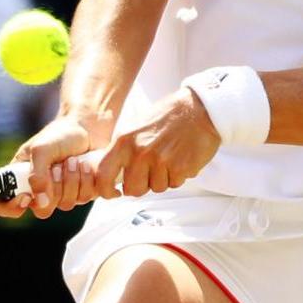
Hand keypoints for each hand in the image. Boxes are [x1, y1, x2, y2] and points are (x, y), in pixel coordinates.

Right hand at [0, 113, 110, 219]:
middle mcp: (40, 192)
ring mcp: (62, 195)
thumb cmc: (59, 136)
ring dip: (71, 179)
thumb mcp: (41, 149)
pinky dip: (86, 179)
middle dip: (53, 187)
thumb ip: (36, 175)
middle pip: (42, 210)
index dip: (13, 208)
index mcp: (21, 180)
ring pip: (65, 204)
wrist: (88, 128)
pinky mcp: (82, 193)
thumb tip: (41, 202)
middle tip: (57, 167)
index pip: (6, 206)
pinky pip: (84, 197)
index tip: (25, 197)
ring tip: (73, 159)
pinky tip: (85, 164)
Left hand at [89, 87, 221, 200]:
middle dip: (143, 184)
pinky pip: (175, 184)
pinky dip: (178, 176)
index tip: (114, 193)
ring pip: (156, 188)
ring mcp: (160, 161)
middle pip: (133, 190)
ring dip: (163, 179)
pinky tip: (180, 158)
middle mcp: (140, 152)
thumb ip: (123, 149)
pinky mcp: (179, 168)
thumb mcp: (136, 126)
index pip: (103, 174)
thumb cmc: (169, 115)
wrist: (199, 109)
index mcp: (124, 141)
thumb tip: (113, 171)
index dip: (106, 190)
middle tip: (152, 170)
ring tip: (170, 158)